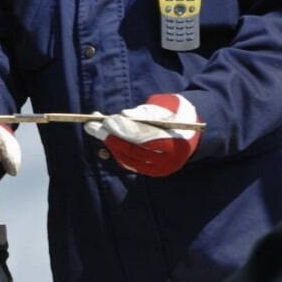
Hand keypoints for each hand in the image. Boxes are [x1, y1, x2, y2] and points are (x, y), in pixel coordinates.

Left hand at [84, 93, 200, 176]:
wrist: (189, 134)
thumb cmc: (173, 116)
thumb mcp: (163, 109)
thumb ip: (145, 112)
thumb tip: (123, 115)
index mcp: (176, 144)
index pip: (146, 139)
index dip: (125, 130)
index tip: (108, 120)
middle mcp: (169, 161)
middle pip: (134, 151)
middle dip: (110, 137)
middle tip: (92, 124)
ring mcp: (159, 170)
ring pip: (127, 158)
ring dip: (107, 142)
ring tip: (92, 126)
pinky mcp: (151, 172)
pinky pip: (128, 162)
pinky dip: (114, 148)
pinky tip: (104, 136)